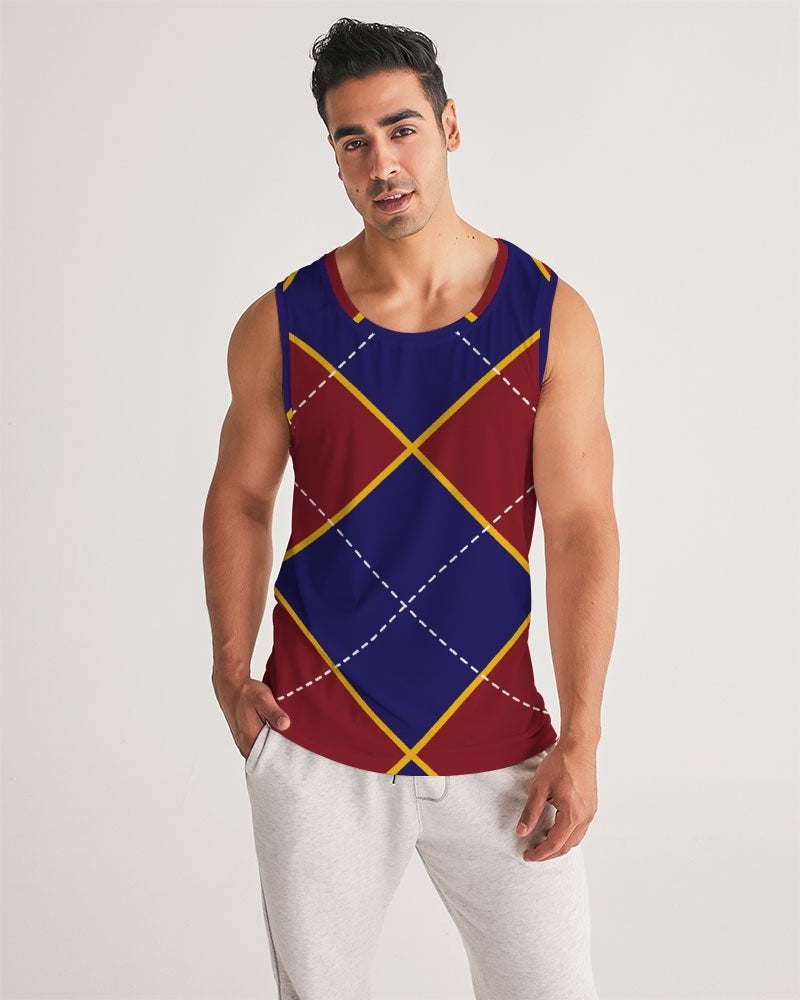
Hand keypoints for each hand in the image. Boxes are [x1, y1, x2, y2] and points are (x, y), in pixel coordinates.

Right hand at [213, 674, 290, 758]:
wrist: (231, 687)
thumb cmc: (246, 693)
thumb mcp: (263, 699)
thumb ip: (274, 713)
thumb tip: (286, 724)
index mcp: (249, 739)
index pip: (269, 759)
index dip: (283, 758)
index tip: (296, 754)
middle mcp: (245, 745)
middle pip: (266, 758)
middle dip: (280, 754)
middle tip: (296, 747)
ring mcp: (244, 743)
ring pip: (263, 753)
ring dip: (274, 748)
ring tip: (288, 740)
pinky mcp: (245, 738)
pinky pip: (259, 747)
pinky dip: (268, 743)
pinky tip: (276, 735)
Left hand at [516, 741, 597, 861]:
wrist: (579, 747)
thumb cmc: (560, 764)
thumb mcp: (539, 787)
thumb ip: (531, 812)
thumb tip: (521, 832)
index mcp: (572, 815)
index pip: (554, 844)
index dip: (539, 853)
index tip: (527, 856)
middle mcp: (585, 817)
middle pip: (566, 846)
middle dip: (549, 853)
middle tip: (533, 853)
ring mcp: (590, 812)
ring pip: (575, 839)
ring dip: (559, 845)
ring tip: (542, 843)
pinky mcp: (591, 806)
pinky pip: (581, 829)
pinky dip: (568, 835)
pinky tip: (556, 829)